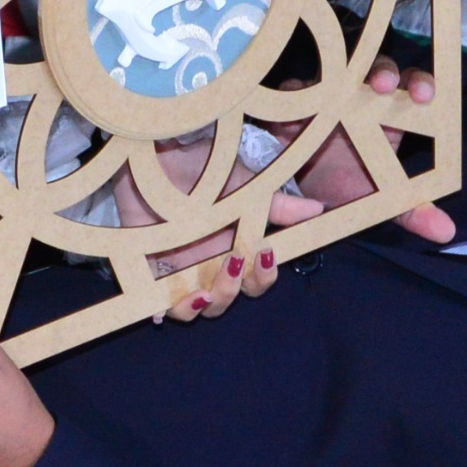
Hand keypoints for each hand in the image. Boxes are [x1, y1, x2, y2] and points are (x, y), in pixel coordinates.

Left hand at [102, 130, 279, 321]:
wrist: (164, 156)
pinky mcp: (147, 270)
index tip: (265, 253)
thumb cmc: (207, 175)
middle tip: (233, 261)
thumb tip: (319, 209)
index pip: (256, 282)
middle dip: (231, 289)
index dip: (263, 277)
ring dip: (198, 307)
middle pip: (226, 300)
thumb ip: (279, 206)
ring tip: (200, 294)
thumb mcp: (245, 189)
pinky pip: (151, 301)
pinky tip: (158, 311)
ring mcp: (178, 272)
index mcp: (235, 255)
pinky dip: (156, 310)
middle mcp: (208, 269)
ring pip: (191, 310)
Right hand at [268, 58, 458, 245]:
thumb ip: (411, 211)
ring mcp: (329, 94)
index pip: (412, 88)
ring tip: (341, 91)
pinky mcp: (294, 100)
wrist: (300, 190)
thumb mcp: (379, 200)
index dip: (421, 84)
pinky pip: (294, 89)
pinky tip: (300, 107)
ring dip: (342, 74)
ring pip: (340, 71)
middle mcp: (363, 97)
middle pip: (379, 70)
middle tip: (384, 85)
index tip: (425, 95)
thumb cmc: (346, 184)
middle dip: (384, 72)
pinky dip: (296, 94)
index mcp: (391, 115)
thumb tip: (446, 232)